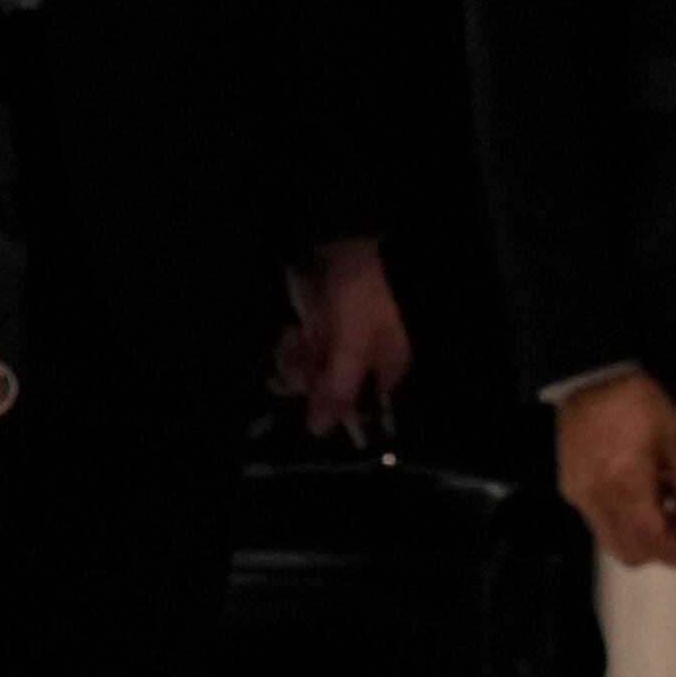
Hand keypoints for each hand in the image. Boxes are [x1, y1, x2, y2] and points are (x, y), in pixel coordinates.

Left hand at [278, 237, 413, 440]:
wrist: (335, 243)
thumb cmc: (356, 297)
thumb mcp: (351, 345)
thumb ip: (337, 389)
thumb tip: (319, 433)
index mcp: (386, 367)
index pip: (363, 408)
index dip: (338, 410)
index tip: (315, 397)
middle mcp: (364, 362)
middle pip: (332, 394)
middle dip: (311, 382)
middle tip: (299, 361)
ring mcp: (338, 347)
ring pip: (312, 377)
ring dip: (296, 366)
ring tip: (292, 342)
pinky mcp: (317, 332)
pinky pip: (301, 357)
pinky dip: (291, 352)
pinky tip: (289, 336)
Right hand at [558, 369, 675, 571]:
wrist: (589, 377)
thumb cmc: (639, 402)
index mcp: (628, 486)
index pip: (654, 541)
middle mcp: (599, 500)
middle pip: (630, 553)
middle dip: (660, 551)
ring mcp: (580, 497)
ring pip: (611, 542)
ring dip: (641, 538)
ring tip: (662, 506)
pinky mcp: (570, 490)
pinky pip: (598, 523)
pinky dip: (622, 522)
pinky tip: (637, 493)